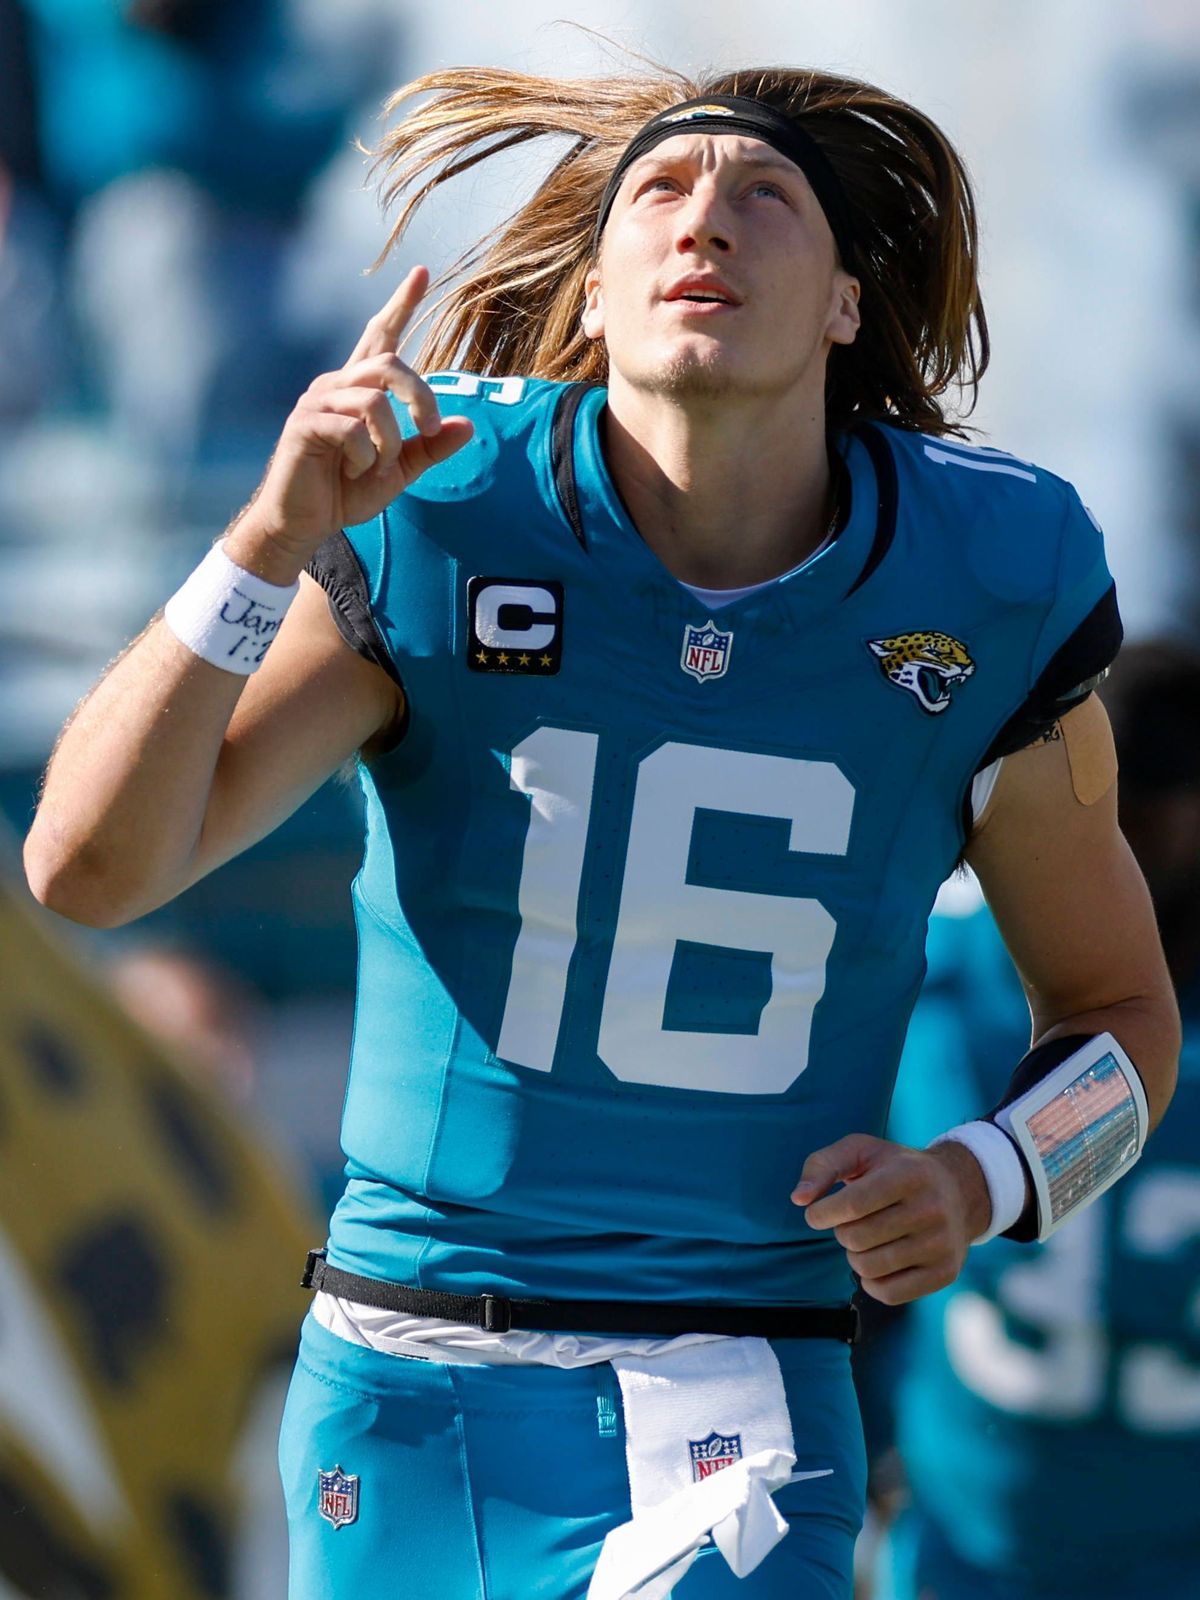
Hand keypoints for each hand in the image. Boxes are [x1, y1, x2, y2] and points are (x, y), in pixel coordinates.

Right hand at [226, 265, 473, 580]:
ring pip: (374, 399)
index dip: (401, 304)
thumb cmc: (345, 493)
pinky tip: (353, 472)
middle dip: (420, 396)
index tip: (423, 272)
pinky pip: (353, 429)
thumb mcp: (398, 472)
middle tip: (428, 430)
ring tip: (377, 467)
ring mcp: (317, 402)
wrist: (304, 524)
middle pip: (390, 363)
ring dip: (389, 440)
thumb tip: (468, 425)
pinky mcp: (304, 424)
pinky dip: (366, 458)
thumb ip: (429, 448)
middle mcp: (336, 385)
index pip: (381, 335)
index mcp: (358, 389)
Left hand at [792, 1134, 990, 1304]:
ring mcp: (941, 1245)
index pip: (853, 1205)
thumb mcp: (861, 1151)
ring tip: (867, 1239)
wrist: (960, 1190)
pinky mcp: (945, 1273)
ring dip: (855, 1256)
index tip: (816, 1214)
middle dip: (841, 1232)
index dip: (822, 1213)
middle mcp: (931, 1209)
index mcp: (909, 1174)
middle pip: (856, 1238)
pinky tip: (879, 1261)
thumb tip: (799, 1200)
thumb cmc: (897, 1168)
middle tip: (853, 1222)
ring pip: (868, 1268)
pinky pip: (889, 1294)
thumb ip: (822, 1166)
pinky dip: (872, 1282)